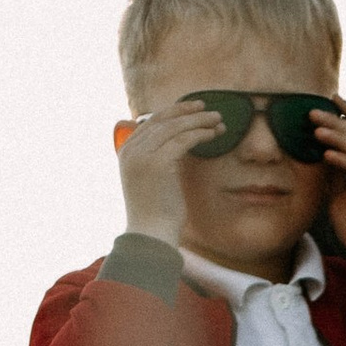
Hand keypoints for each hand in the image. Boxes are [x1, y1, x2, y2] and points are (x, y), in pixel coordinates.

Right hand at [111, 97, 214, 248]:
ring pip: (174, 127)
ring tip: (218, 120)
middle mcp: (131, 150)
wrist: (151, 235)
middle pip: (162, 120)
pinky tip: (214, 134)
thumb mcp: (153, 181)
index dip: (173, 113)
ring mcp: (143, 156)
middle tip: (208, 109)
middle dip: (187, 112)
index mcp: (126, 152)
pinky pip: (183, 140)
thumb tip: (179, 146)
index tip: (192, 109)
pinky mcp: (158, 164)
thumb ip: (159, 160)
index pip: (150, 122)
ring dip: (199, 121)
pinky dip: (200, 134)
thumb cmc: (156, 215)